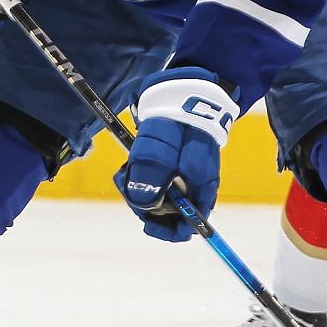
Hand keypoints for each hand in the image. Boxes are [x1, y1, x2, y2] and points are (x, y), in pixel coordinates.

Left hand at [113, 68, 236, 241]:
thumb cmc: (177, 126)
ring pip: (157, 198)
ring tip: (125, 170)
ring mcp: (182, 179)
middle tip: (126, 181)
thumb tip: (144, 207)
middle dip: (144, 203)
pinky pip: (155, 182)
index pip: (187, 227)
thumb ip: (153, 181)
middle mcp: (193, 190)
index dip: (166, 230)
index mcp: (201, 192)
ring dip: (138, 189)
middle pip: (167, 214)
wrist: (184, 96)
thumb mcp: (161, 153)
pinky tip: (130, 164)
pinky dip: (140, 177)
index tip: (146, 222)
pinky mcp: (171, 169)